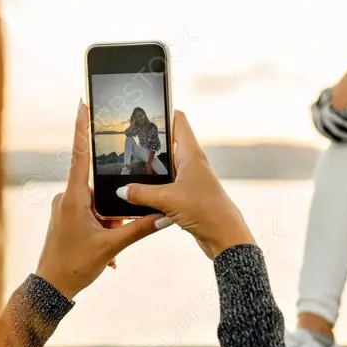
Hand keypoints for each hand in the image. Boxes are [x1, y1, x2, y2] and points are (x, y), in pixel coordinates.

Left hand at [34, 101, 167, 299]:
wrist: (51, 287)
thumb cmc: (74, 265)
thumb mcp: (112, 246)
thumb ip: (140, 228)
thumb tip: (165, 217)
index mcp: (74, 197)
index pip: (80, 155)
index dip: (82, 128)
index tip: (83, 103)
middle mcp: (66, 197)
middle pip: (98, 188)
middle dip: (113, 209)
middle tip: (114, 230)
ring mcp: (64, 208)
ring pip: (97, 205)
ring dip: (109, 224)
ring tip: (109, 248)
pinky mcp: (65, 218)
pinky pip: (91, 216)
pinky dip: (103, 230)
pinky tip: (106, 252)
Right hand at [117, 110, 253, 259]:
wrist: (225, 236)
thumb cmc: (205, 210)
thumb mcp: (167, 200)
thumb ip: (141, 193)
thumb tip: (121, 190)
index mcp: (191, 153)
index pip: (178, 120)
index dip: (163, 111)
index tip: (143, 110)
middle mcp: (192, 162)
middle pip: (168, 143)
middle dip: (150, 142)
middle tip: (127, 140)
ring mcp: (190, 178)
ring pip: (166, 166)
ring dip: (151, 168)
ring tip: (128, 166)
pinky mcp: (188, 195)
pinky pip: (167, 185)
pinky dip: (155, 187)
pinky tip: (139, 193)